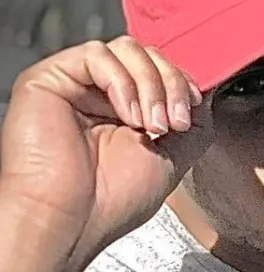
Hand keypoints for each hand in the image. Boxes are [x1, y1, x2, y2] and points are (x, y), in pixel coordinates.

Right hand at [0, 37, 211, 268]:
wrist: (71, 221)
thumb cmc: (111, 202)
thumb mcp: (171, 159)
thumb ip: (193, 124)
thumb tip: (206, 92)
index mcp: (124, 112)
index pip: (160, 73)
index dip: (182, 86)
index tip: (190, 117)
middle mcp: (97, 95)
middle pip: (148, 57)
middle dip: (172, 86)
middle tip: (175, 125)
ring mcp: (73, 85)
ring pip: (127, 50)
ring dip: (152, 84)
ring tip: (151, 126)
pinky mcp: (48, 79)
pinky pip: (97, 54)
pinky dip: (123, 81)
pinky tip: (127, 116)